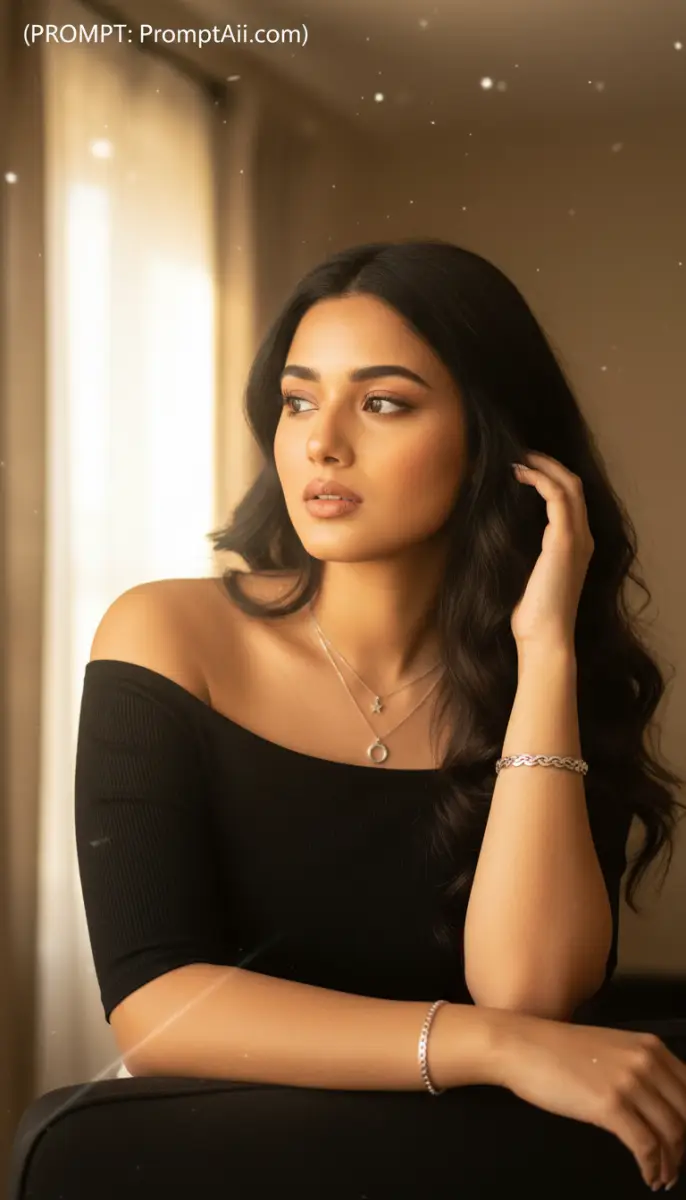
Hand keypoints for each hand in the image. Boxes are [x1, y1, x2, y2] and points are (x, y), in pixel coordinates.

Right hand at [498, 1014, 685, 1189]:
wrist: (522, 1046)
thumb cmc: (558, 1050)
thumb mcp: (610, 1050)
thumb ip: (640, 1069)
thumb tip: (661, 1105)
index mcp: (650, 1047)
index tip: (685, 1142)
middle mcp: (646, 1061)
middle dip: (684, 1147)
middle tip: (675, 1166)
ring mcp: (629, 1083)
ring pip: (671, 1134)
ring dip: (670, 1164)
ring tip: (662, 1177)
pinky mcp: (610, 1105)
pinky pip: (646, 1147)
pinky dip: (652, 1168)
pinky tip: (647, 1177)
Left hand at [510, 452, 593, 648]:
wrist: (544, 637)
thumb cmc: (530, 613)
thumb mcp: (524, 574)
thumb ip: (520, 551)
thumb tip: (493, 532)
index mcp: (576, 545)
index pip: (570, 498)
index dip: (549, 477)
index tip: (522, 467)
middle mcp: (583, 538)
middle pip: (573, 484)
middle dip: (548, 463)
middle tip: (520, 453)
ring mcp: (578, 538)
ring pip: (569, 484)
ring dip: (543, 465)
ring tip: (518, 458)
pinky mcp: (565, 540)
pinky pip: (557, 496)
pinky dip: (539, 479)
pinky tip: (518, 474)